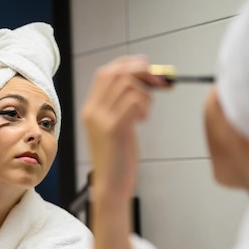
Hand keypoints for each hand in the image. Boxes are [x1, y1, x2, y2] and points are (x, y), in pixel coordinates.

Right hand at [81, 55, 162, 200]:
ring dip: (145, 94)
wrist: (111, 185)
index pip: (106, 72)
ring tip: (146, 112)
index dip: (128, 63)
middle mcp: (92, 111)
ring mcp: (101, 119)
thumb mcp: (116, 127)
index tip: (147, 66)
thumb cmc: (117, 158)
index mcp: (90, 109)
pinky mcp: (113, 129)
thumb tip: (143, 85)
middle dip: (141, 72)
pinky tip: (143, 120)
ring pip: (127, 85)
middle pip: (116, 73)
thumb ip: (122, 107)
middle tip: (158, 82)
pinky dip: (144, 105)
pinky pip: (133, 101)